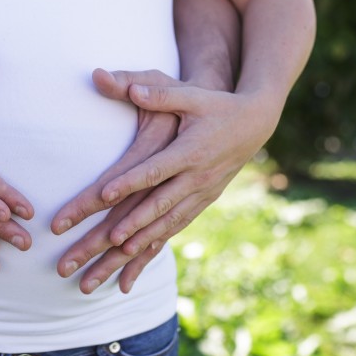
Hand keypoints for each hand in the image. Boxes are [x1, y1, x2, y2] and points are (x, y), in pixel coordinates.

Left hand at [54, 68, 275, 292]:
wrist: (255, 123)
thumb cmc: (217, 105)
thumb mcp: (191, 95)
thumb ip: (159, 92)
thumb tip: (131, 86)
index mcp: (190, 151)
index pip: (155, 170)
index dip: (130, 182)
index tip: (104, 195)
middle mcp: (196, 179)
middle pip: (156, 208)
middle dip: (126, 228)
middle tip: (99, 244)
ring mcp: (201, 195)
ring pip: (165, 226)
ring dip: (137, 248)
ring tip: (109, 264)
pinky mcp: (202, 203)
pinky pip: (174, 230)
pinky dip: (153, 249)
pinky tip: (132, 269)